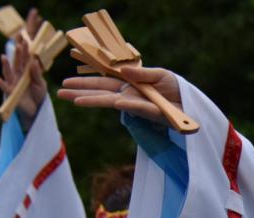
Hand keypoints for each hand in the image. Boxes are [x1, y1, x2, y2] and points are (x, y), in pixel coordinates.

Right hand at [0, 11, 46, 125]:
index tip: (26, 41)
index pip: (26, 60)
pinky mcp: (10, 92)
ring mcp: (13, 83)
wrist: (35, 110)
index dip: (26, 51)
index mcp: (26, 72)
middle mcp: (18, 75)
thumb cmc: (37, 96)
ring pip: (8, 72)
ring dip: (6, 65)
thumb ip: (36, 75)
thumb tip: (34, 62)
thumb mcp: (41, 85)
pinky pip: (3, 86)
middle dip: (18, 55)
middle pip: (17, 63)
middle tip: (18, 45)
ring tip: (4, 57)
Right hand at [58, 66, 182, 127]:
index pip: (103, 83)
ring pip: (113, 102)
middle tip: (60, 93)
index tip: (67, 81)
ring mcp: (139, 105)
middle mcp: (130, 96)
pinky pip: (140, 107)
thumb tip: (122, 69)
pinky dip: (129, 104)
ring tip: (75, 101)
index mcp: (129, 86)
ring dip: (95, 100)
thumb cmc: (176, 90)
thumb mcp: (159, 75)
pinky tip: (116, 102)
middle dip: (80, 93)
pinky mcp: (153, 113)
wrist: (193, 105)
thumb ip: (141, 73)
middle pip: (101, 93)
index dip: (85, 82)